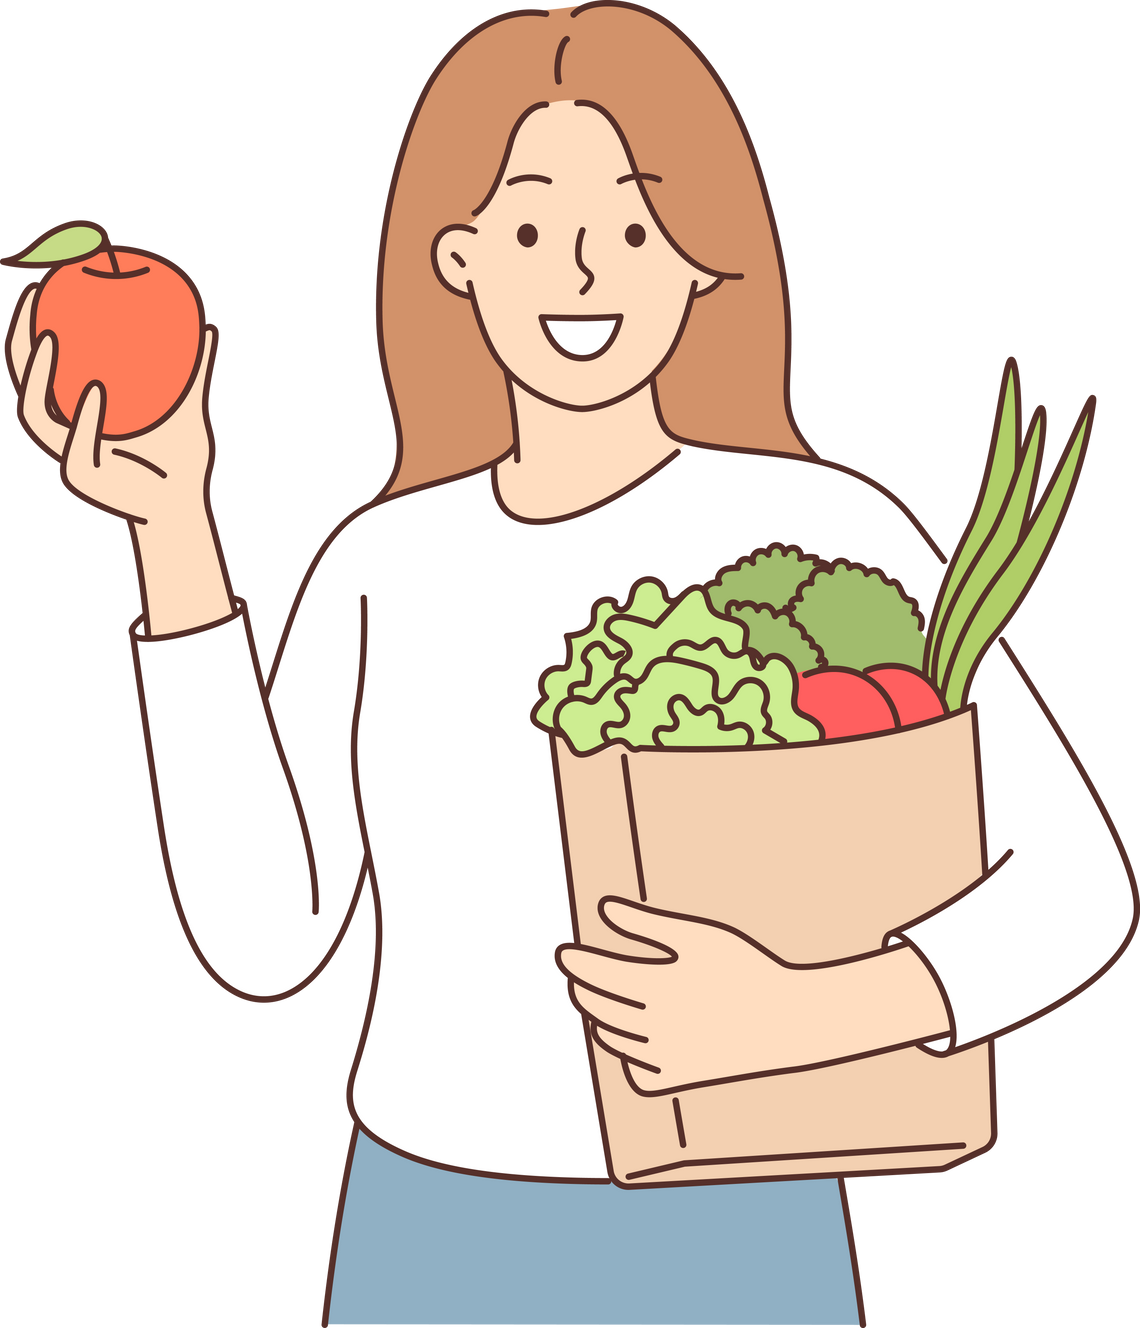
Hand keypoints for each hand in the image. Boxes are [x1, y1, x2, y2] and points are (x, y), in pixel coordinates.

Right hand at [6, 282, 218, 525]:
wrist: (182, 509)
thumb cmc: (181, 463)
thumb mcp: (188, 410)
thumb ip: (194, 372)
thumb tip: (207, 329)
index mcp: (84, 414)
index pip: (49, 367)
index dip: (36, 330)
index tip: (44, 288)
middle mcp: (69, 433)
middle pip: (27, 383)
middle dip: (21, 342)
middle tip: (35, 301)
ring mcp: (70, 456)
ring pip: (38, 416)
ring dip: (39, 376)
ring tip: (52, 340)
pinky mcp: (83, 480)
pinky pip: (76, 444)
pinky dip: (84, 418)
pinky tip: (95, 390)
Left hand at [556, 897, 810, 1092]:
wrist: (790, 1021)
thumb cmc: (746, 968)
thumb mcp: (698, 935)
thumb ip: (646, 923)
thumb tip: (603, 908)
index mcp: (658, 986)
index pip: (597, 976)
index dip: (576, 963)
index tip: (563, 953)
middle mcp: (655, 1027)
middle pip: (598, 1007)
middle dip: (582, 988)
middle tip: (575, 974)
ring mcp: (666, 1058)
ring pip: (612, 1039)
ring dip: (598, 1018)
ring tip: (595, 1001)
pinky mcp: (680, 1080)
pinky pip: (635, 1072)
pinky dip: (625, 1056)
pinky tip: (628, 1038)